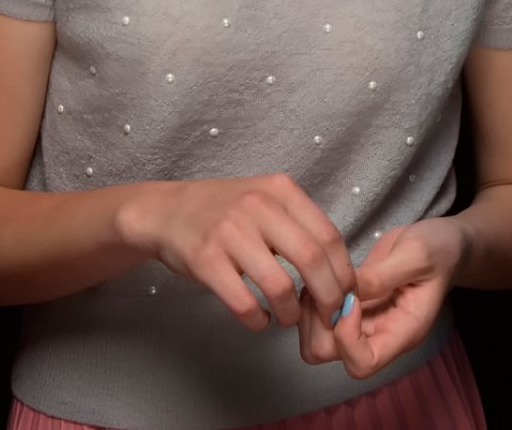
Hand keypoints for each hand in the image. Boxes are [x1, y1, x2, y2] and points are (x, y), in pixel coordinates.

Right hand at [123, 175, 355, 332]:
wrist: (166, 211)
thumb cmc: (224, 211)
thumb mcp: (266, 199)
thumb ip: (299, 224)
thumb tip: (338, 270)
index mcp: (280, 190)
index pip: (329, 235)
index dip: (343, 272)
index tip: (346, 294)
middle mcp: (258, 206)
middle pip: (312, 259)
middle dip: (328, 296)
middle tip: (328, 316)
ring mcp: (230, 232)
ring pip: (279, 285)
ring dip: (291, 312)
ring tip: (288, 318)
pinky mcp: (205, 260)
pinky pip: (243, 302)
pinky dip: (257, 320)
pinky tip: (260, 320)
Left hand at [294, 218, 466, 378]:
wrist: (443, 245)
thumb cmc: (439, 251)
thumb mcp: (417, 255)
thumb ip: (381, 276)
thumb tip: (344, 293)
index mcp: (403, 333)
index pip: (363, 362)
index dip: (346, 337)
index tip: (351, 299)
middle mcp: (380, 335)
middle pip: (332, 355)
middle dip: (321, 323)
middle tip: (327, 287)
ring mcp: (363, 324)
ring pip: (318, 342)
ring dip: (312, 314)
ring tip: (322, 280)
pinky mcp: (350, 309)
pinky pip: (318, 321)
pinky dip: (311, 302)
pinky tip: (322, 276)